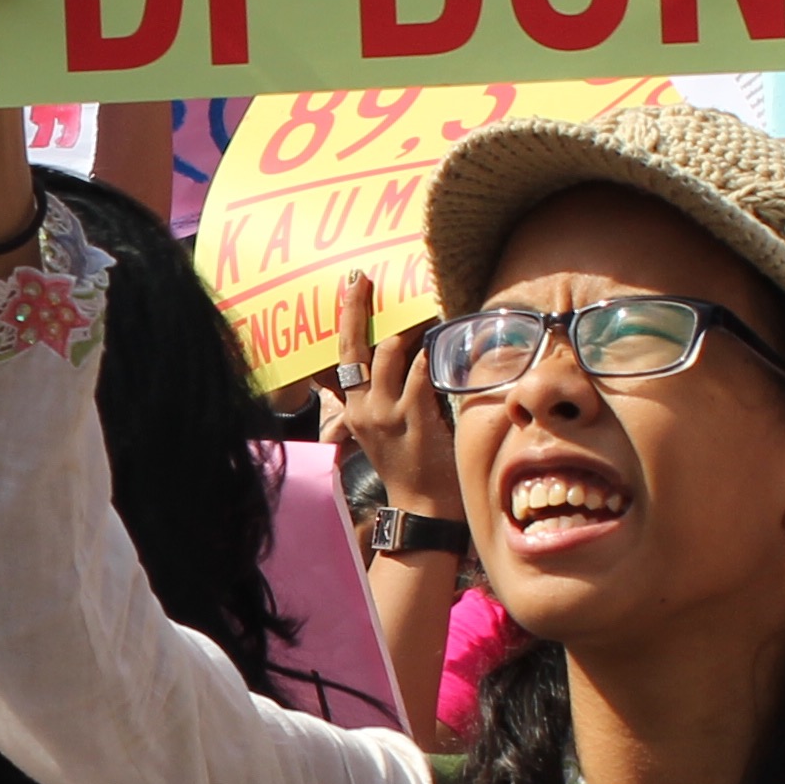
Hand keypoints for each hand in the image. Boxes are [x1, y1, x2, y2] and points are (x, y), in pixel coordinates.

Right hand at [323, 272, 463, 519]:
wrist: (420, 505)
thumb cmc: (408, 465)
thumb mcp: (381, 431)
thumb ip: (379, 399)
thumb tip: (396, 359)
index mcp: (354, 408)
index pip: (342, 354)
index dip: (345, 318)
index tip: (350, 286)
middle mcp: (364, 407)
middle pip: (356, 346)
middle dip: (358, 307)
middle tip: (364, 278)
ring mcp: (387, 413)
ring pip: (389, 352)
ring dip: (408, 326)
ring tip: (424, 306)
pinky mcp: (414, 418)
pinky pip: (421, 373)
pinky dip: (432, 352)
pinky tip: (442, 336)